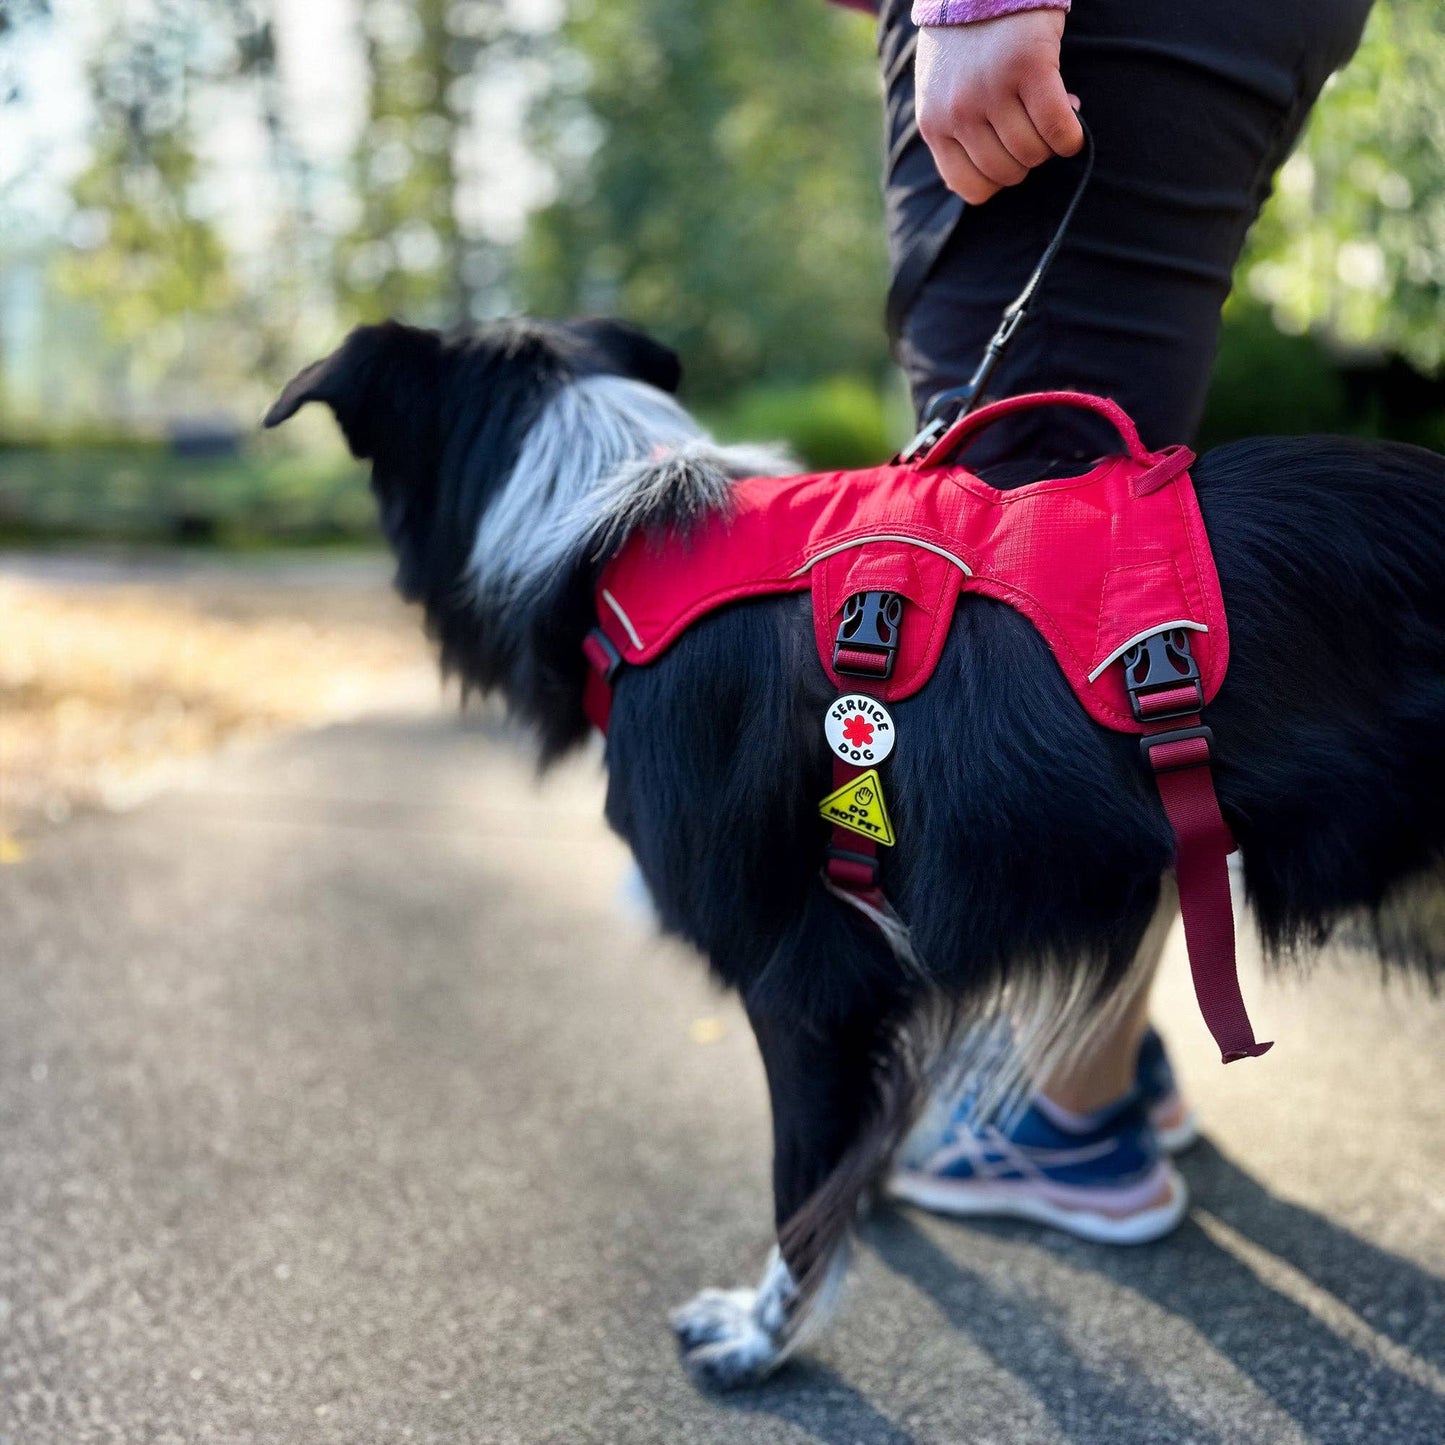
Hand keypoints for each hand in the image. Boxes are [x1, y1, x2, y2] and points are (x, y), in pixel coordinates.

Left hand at [915, 11, 1083, 205]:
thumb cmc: (968, 41)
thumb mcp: (944, 92)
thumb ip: (959, 132)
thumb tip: (998, 176)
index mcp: (934, 124)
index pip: (969, 186)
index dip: (998, 178)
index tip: (1010, 151)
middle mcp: (958, 112)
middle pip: (1006, 173)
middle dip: (1028, 157)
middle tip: (1035, 125)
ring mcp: (991, 91)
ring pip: (1032, 153)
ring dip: (1051, 141)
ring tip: (1051, 110)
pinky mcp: (1027, 67)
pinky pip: (1056, 127)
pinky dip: (1070, 133)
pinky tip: (1074, 114)